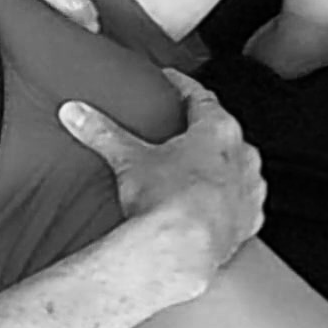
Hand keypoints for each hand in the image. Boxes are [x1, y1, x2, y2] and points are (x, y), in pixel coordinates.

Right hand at [57, 69, 266, 294]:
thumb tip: (77, 113)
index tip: (172, 81)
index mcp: (218, 130)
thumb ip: (102, 132)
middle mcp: (242, 156)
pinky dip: (225, 201)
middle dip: (201, 131)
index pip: (200, 96)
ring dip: (218, 168)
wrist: (185, 246)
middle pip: (221, 132)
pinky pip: (240, 203)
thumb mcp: (128, 159)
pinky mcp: (249, 220)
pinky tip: (206, 208)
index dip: (182, 86)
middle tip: (179, 133)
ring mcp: (250, 189)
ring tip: (191, 175)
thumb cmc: (168, 200)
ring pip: (236, 168)